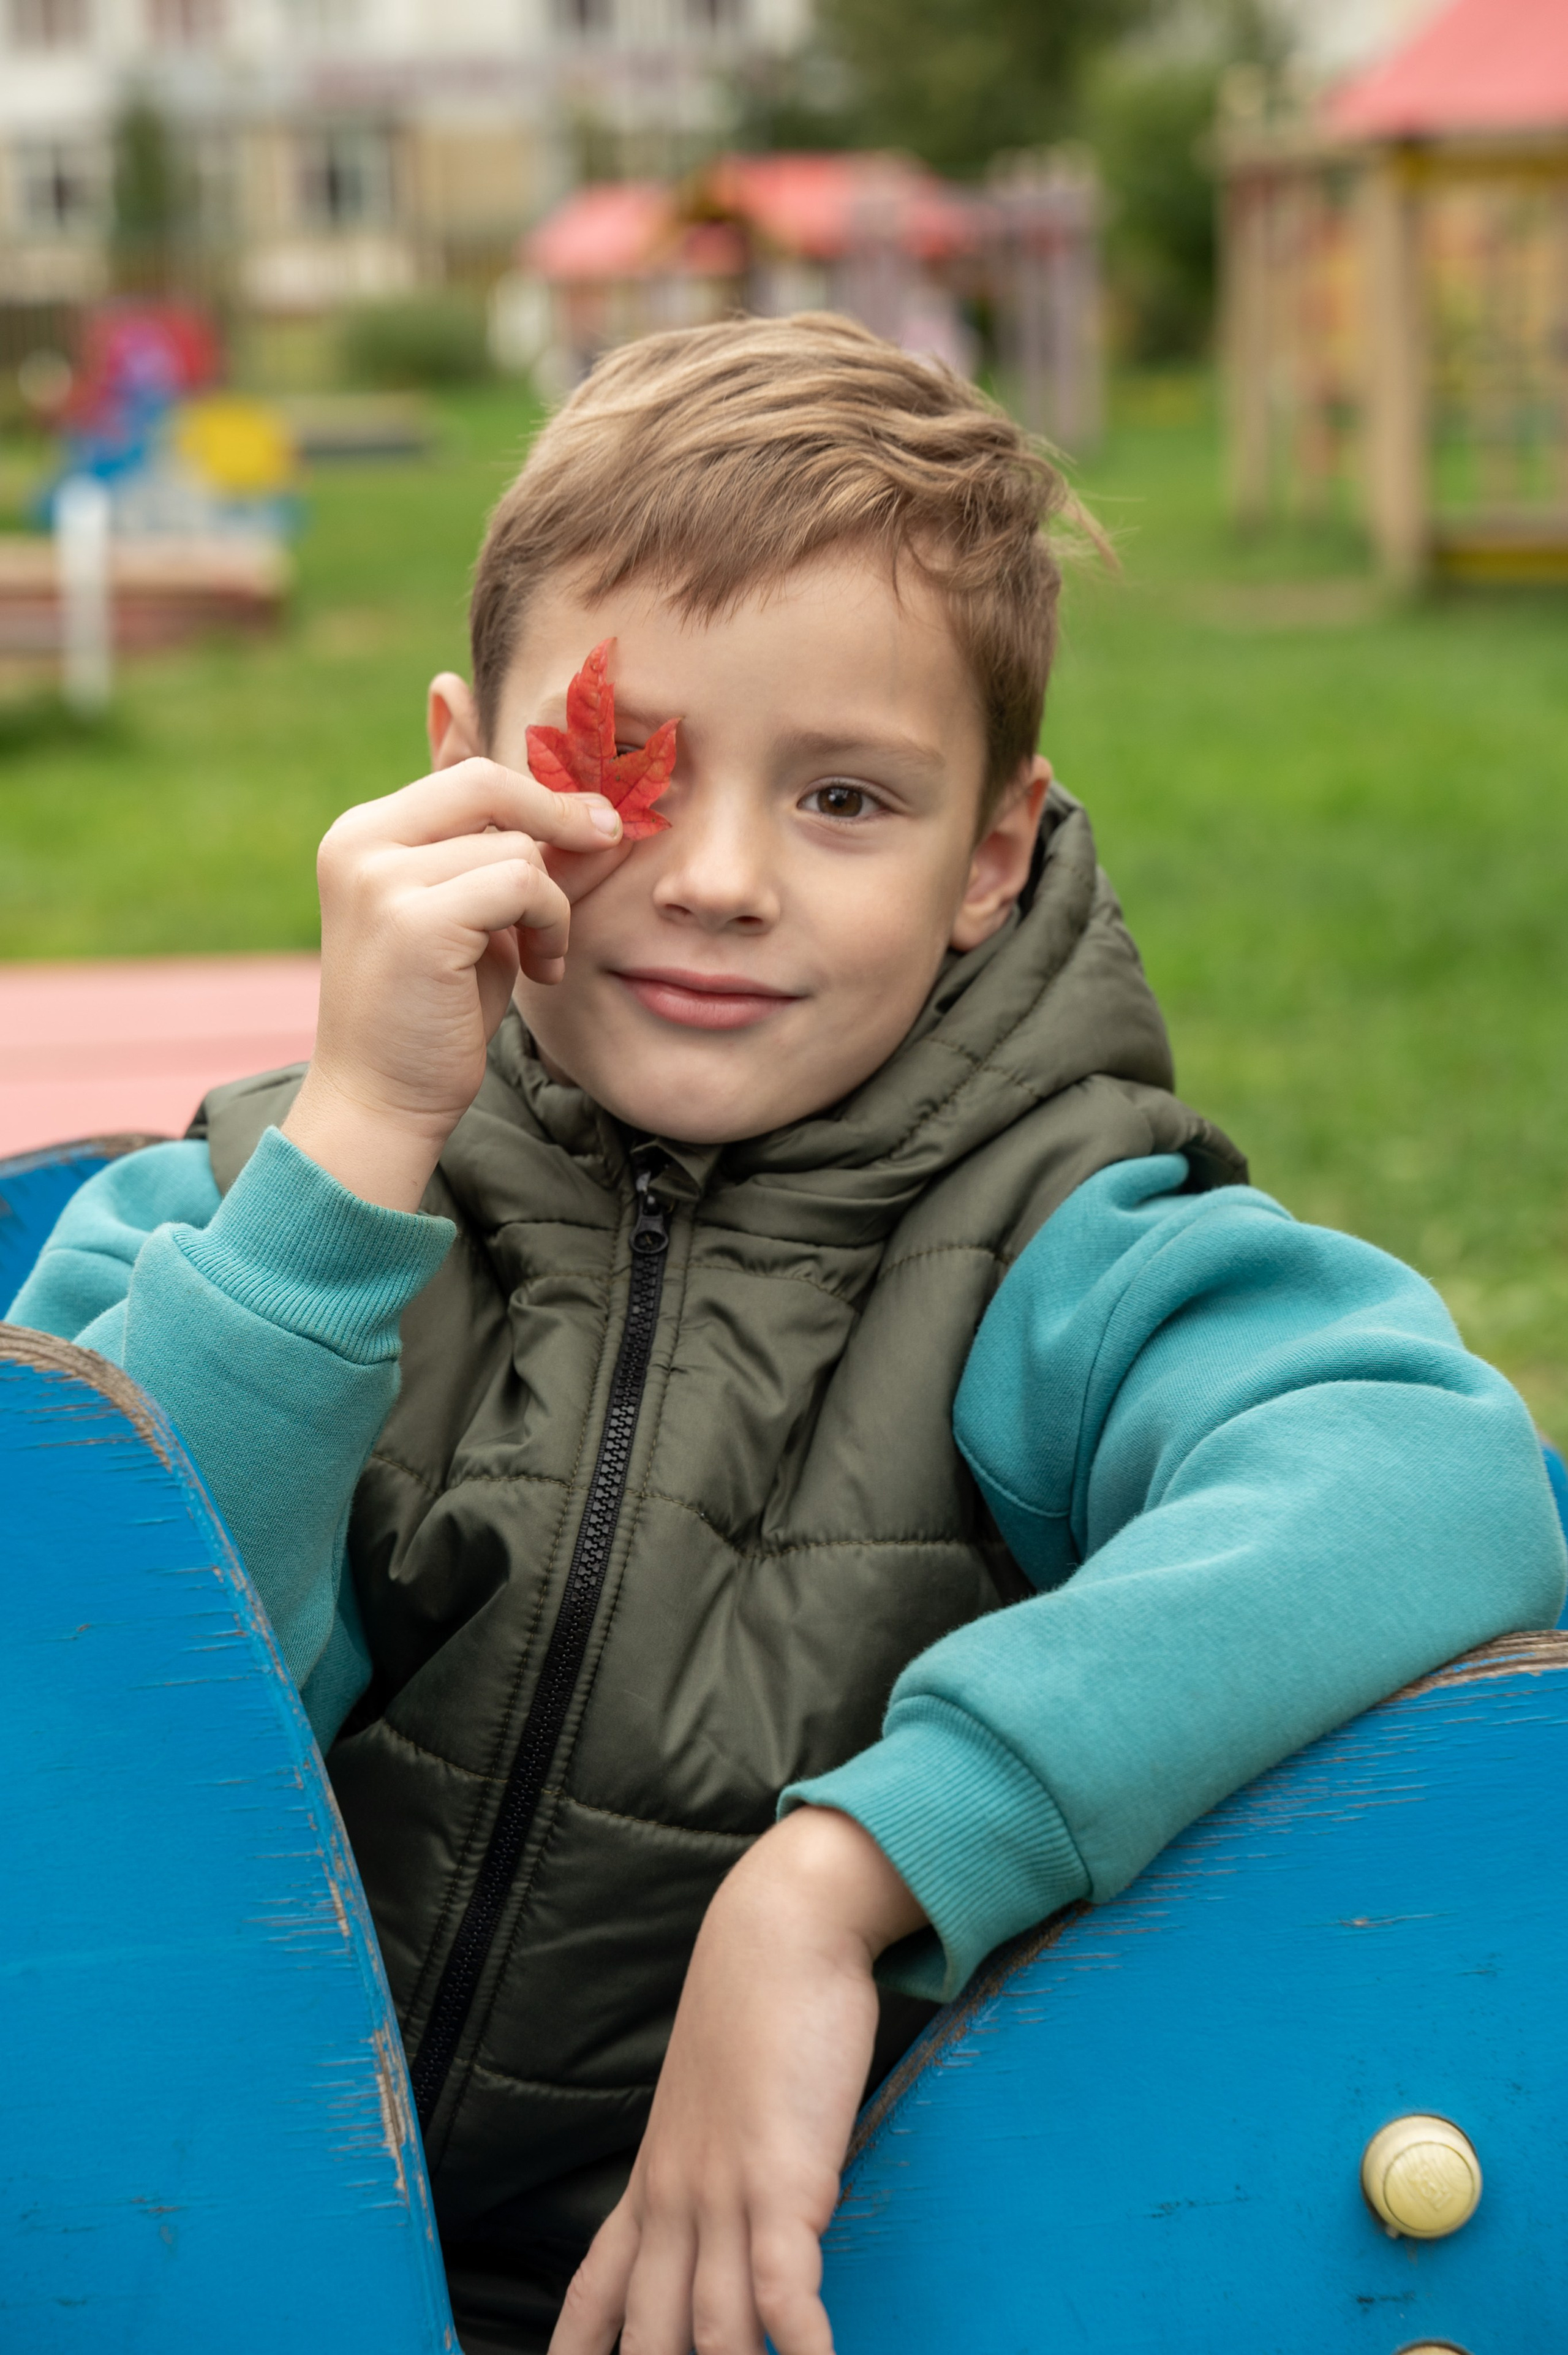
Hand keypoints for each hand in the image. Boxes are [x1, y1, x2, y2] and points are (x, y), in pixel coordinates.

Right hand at [283, 759, 623, 1209]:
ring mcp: (379, 878)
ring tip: (541, 956)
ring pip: (518, 848)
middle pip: (488, 784)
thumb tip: (603, 814)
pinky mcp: (413, 919)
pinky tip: (540, 970)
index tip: (594, 826)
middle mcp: (359, 844)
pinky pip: (521, 884)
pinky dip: (549, 924)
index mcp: (363, 835)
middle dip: (561, 812)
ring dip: (553, 904)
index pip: (469, 779)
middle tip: (609, 841)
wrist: (382, 1101)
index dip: (541, 796)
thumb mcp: (480, 922)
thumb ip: (518, 862)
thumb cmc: (435, 1015)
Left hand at [550, 1808, 926, 2354]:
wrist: (776, 1934)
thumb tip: (726, 2201)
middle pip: (648, 2334)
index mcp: (653, 2179)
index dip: (574, 2350)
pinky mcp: (784, 2180)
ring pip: (711, 2332)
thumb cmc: (754, 2010)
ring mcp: (725, 2193)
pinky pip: (782, 2293)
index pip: (595, 2289)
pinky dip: (799, 2348)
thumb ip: (708, 2157)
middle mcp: (676, 2198)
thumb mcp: (713, 2097)